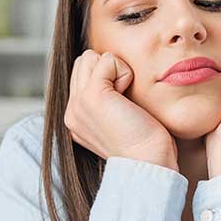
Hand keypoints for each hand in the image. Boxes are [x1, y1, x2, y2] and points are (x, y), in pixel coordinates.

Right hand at [64, 50, 177, 170]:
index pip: (81, 74)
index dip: (107, 79)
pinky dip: (125, 72)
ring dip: (115, 71)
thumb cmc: (145, 145)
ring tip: (125, 100)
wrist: (148, 164)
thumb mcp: (119, 120)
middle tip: (124, 101)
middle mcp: (71, 111)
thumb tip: (113, 75)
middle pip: (83, 62)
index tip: (122, 107)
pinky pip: (108, 60)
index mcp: (75, 118)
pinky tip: (129, 98)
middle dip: (107, 71)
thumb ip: (108, 100)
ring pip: (91, 57)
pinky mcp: (92, 96)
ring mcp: (78, 103)